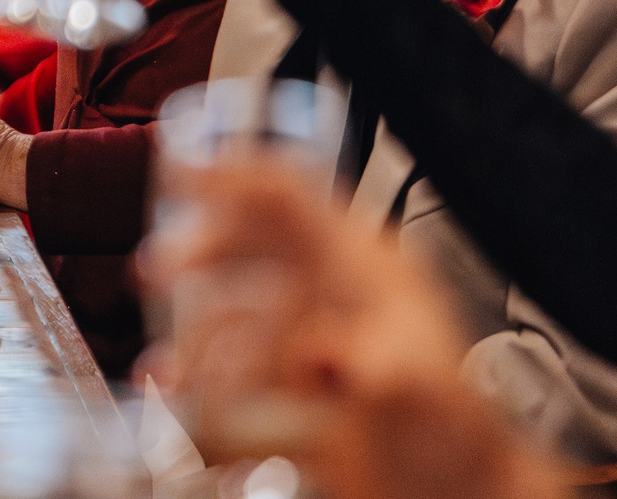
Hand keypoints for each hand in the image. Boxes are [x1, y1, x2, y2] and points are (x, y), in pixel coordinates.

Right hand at [143, 162, 565, 498]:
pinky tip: (176, 395)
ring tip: (167, 364)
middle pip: (253, 242)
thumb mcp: (427, 390)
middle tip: (156, 270)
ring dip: (192, 329)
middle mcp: (331, 294)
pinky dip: (196, 378)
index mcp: (368, 270)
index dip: (237, 175)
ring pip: (234, 308)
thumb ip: (377, 362)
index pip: (295, 197)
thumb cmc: (461, 444)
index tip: (182, 172)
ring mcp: (309, 339)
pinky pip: (230, 368)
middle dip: (199, 251)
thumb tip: (319, 354)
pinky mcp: (292, 387)